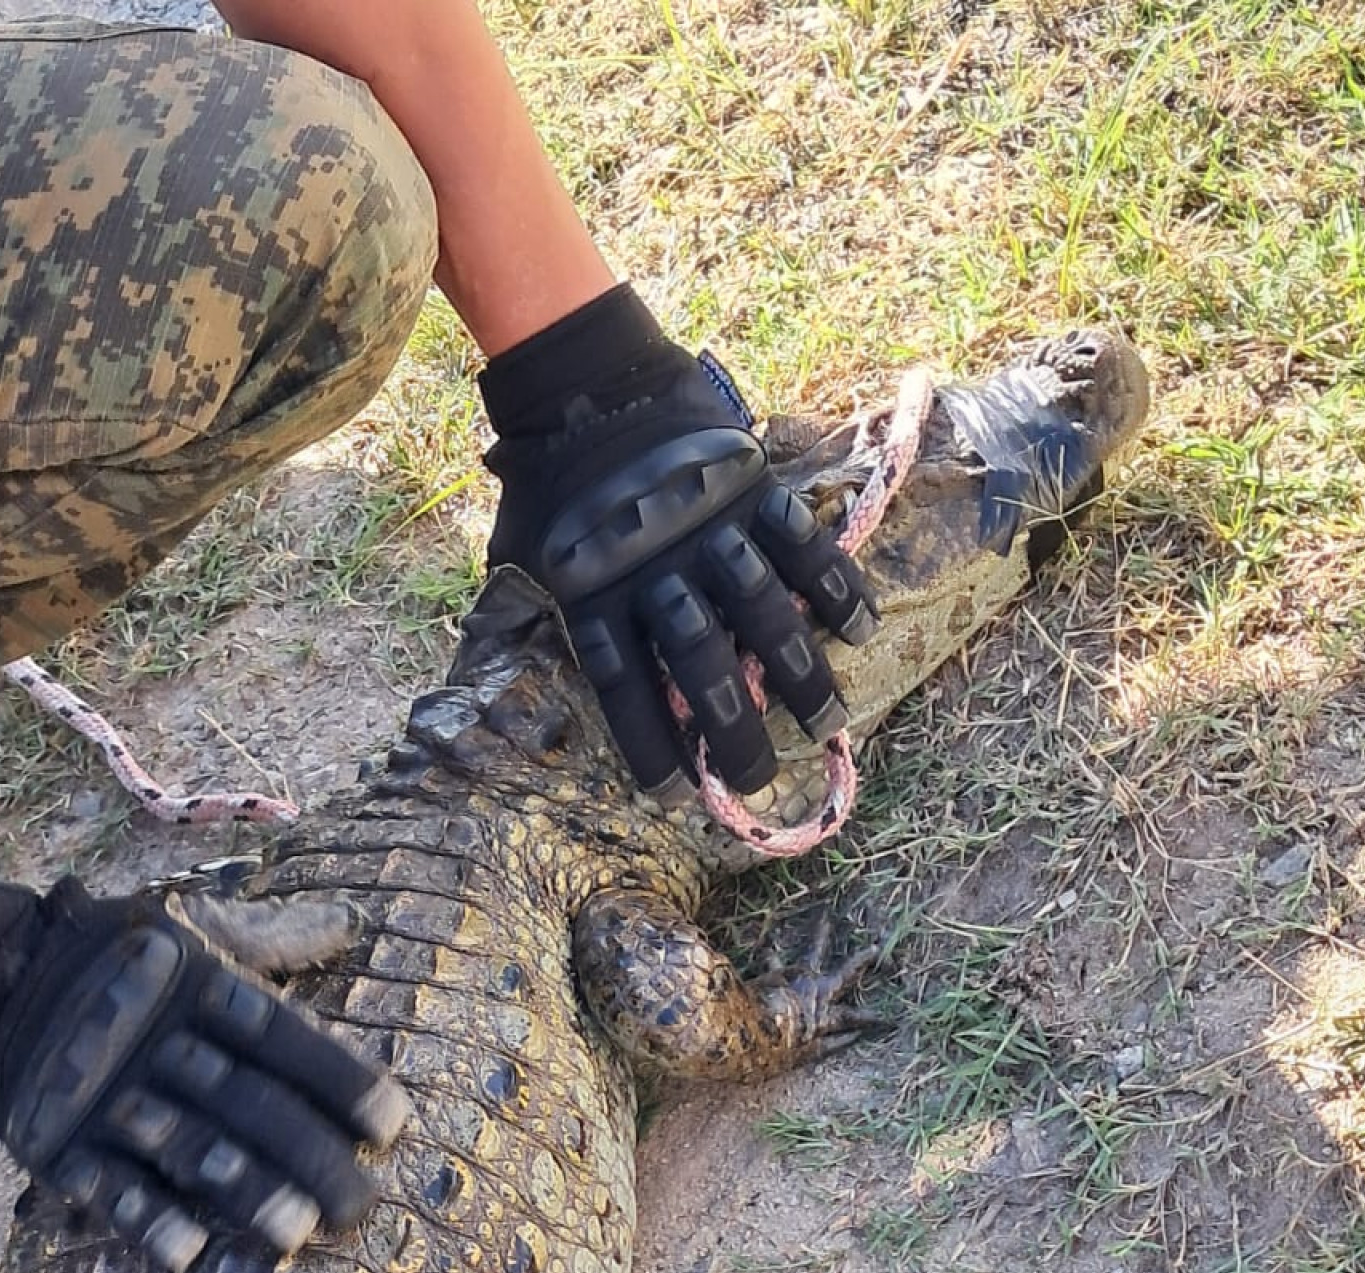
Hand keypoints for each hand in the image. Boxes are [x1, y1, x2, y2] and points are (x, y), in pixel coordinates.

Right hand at [0, 878, 406, 1272]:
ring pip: (187, 1147)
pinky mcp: (59, 1141)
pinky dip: (145, 1219)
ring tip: (296, 1235)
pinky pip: (106, 1185)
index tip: (391, 1127)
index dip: (339, 1082)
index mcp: (200, 989)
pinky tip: (188, 1254)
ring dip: (244, 1192)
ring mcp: (107, 1094)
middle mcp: (160, 1043)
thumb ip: (271, 940)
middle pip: (248, 1104)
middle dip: (310, 1158)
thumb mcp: (193, 936)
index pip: (284, 1039)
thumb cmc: (119, 962)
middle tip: (362, 1208)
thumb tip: (348, 924)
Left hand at [483, 285, 878, 801]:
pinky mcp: (752, 489)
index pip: (625, 688)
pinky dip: (834, 586)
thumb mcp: (517, 557)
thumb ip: (534, 618)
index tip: (672, 797)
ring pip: (763, 616)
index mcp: (595, 593)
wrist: (590, 382)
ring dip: (800, 675)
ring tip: (826, 725)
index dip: (649, 747)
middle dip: (734, 732)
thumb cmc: (549, 483)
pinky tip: (858, 630)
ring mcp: (711, 530)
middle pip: (701, 667)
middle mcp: (658, 570)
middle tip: (758, 781)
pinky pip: (803, 545)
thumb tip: (506, 689)